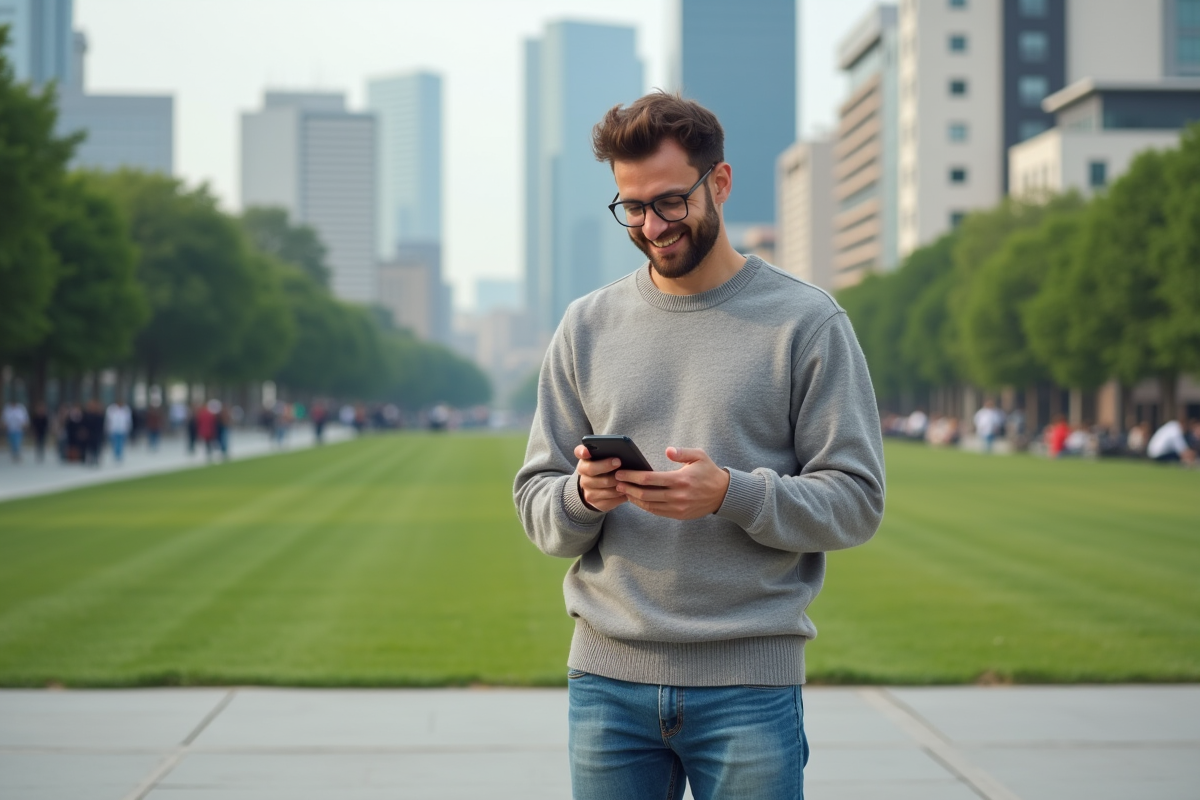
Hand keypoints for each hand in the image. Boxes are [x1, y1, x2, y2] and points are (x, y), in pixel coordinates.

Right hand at [574, 444, 627, 511]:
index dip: (583, 452)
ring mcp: (589, 492)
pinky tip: (629, 490)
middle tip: (618, 461)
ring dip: (618, 482)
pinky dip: (621, 495)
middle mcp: (583, 478)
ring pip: (605, 486)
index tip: (587, 451)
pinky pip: (611, 500)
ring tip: (629, 477)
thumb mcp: (604, 462)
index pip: (579, 454)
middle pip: (592, 470)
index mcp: (584, 463)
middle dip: (606, 465)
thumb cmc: (606, 472)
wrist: (598, 492)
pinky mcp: (597, 504)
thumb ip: (607, 453)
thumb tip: (620, 450)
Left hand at [615, 447, 730, 519]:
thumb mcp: (699, 456)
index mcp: (680, 479)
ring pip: (649, 505)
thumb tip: (668, 451)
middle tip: (616, 482)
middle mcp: (677, 496)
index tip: (621, 473)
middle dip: (628, 488)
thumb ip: (682, 453)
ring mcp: (678, 507)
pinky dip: (644, 506)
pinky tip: (637, 499)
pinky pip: (657, 512)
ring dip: (634, 498)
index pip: (650, 479)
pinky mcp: (679, 515)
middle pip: (645, 494)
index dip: (632, 476)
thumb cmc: (709, 472)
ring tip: (623, 490)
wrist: (723, 494)